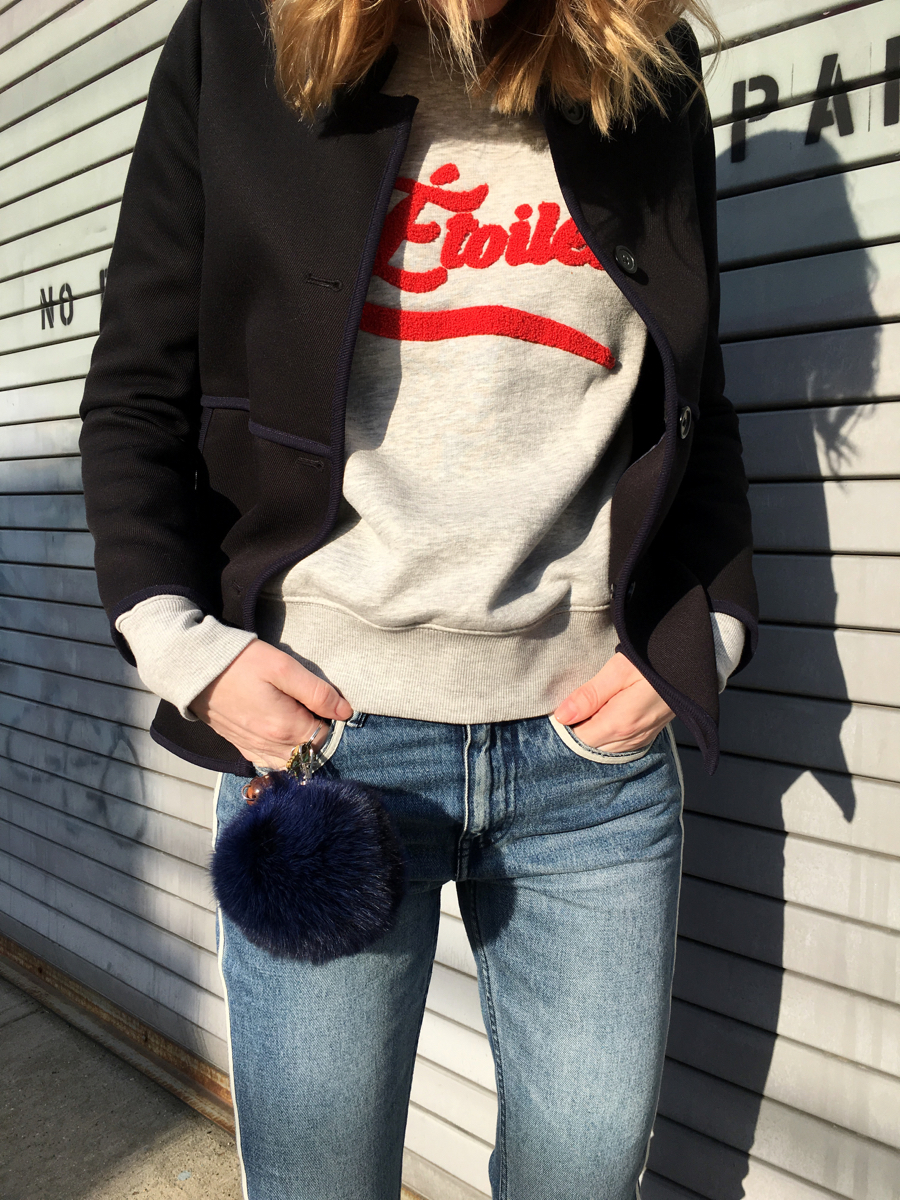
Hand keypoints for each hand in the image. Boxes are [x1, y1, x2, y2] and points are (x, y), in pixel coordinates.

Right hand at [190, 640, 352, 767]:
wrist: (194, 666)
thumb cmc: (241, 662)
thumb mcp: (284, 667)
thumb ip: (317, 692)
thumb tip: (345, 712)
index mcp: (284, 728)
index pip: (323, 737)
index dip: (326, 718)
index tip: (316, 700)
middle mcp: (268, 746)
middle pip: (307, 752)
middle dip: (313, 733)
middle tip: (302, 704)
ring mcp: (252, 748)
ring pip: (289, 761)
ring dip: (296, 744)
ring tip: (290, 714)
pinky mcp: (240, 746)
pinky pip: (267, 760)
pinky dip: (278, 751)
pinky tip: (275, 728)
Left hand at [552, 652, 673, 752]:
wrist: (689, 663)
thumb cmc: (654, 661)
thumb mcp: (617, 671)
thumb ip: (589, 696)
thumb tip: (562, 716)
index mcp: (620, 723)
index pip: (579, 739)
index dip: (567, 726)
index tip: (563, 708)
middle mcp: (631, 737)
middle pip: (590, 747)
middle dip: (578, 729)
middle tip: (577, 705)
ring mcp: (641, 739)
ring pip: (604, 749)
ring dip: (593, 732)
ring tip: (592, 706)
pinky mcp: (647, 735)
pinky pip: (619, 746)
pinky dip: (607, 735)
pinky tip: (606, 715)